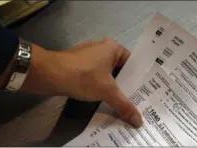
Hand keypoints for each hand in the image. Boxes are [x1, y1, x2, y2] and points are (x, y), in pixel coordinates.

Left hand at [21, 38, 142, 127]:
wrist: (48, 74)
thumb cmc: (83, 76)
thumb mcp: (107, 91)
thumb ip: (124, 105)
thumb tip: (139, 122)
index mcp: (113, 47)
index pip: (133, 62)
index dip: (140, 77)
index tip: (148, 91)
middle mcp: (103, 49)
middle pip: (120, 69)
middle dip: (127, 85)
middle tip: (139, 100)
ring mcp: (90, 57)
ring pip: (108, 74)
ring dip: (114, 88)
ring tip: (126, 103)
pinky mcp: (79, 65)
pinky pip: (96, 77)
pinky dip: (101, 87)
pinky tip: (106, 100)